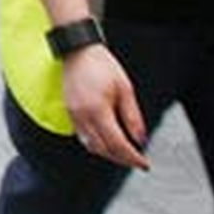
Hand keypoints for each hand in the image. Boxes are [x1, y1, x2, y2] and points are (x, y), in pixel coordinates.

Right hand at [62, 44, 149, 169]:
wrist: (78, 50)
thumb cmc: (101, 65)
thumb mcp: (125, 89)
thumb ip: (133, 117)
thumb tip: (140, 139)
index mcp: (98, 110)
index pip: (117, 144)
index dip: (132, 157)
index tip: (143, 163)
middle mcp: (83, 116)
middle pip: (103, 149)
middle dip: (121, 159)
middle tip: (136, 160)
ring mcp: (73, 115)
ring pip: (91, 146)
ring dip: (108, 154)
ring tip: (123, 154)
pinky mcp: (69, 112)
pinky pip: (82, 136)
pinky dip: (96, 144)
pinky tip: (106, 141)